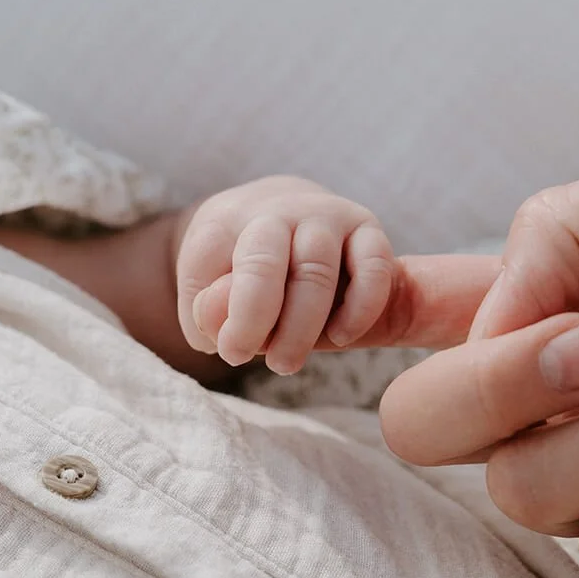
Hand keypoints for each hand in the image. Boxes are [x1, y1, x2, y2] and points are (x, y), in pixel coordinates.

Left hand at [175, 176, 396, 373]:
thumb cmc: (236, 266)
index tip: (235, 353)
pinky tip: (342, 335)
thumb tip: (225, 329)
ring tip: (292, 362)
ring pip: (321, 269)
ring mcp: (326, 215)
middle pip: (277, 267)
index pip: (240, 267)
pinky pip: (375, 265)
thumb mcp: (203, 288)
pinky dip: (363, 306)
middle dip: (277, 328)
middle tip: (276, 366)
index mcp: (229, 221)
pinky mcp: (366, 228)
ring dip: (308, 326)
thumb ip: (206, 311)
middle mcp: (279, 210)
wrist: (274, 214)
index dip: (242, 319)